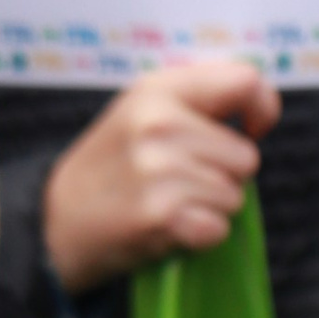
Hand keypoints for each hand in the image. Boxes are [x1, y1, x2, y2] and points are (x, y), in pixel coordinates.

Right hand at [41, 63, 279, 289]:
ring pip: (234, 195)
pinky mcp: (160, 215)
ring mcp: (159, 169)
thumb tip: (260, 103)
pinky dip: (200, 236)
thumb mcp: (142, 110)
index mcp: (158, 90)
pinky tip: (167, 227)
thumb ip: (197, 99)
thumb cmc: (112, 166)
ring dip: (210, 207)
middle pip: (246, 157)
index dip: (263, 109)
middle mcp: (159, 123)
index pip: (246, 81)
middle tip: (179, 180)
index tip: (251, 130)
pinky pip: (218, 228)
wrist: (55, 222)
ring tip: (168, 202)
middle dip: (224, 174)